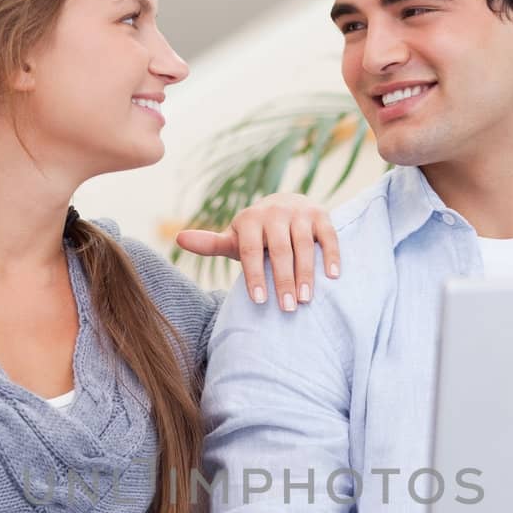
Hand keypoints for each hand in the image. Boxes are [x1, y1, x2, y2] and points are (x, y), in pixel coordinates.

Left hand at [175, 192, 339, 310]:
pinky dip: (332, 255)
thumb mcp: (235, 238)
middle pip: (279, 250)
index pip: (250, 250)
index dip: (254, 275)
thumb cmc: (256, 233)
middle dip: (283, 280)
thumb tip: (179, 239)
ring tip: (306, 299)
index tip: (260, 301)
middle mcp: (274, 211)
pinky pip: (328, 236)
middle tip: (287, 308)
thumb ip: (210, 243)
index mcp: (249, 219)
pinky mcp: (321, 214)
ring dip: (306, 273)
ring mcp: (299, 212)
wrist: (286, 205)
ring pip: (304, 244)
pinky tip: (333, 277)